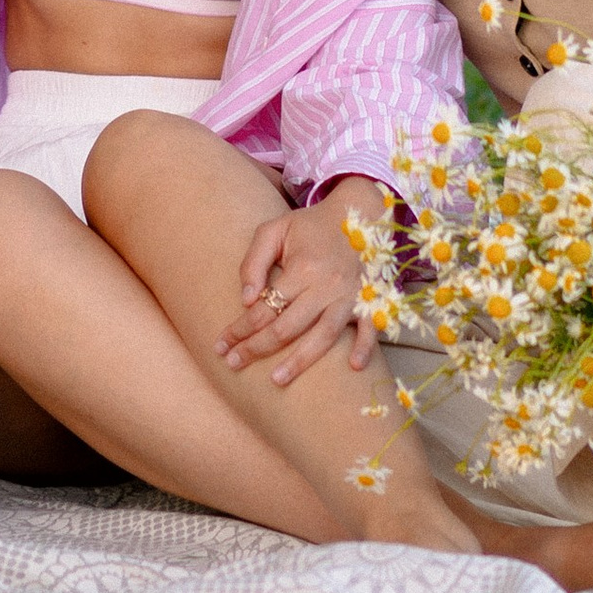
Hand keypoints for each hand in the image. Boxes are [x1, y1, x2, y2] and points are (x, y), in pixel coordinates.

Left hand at [219, 190, 378, 387]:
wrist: (357, 212)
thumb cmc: (309, 225)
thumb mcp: (274, 230)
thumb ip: (254, 262)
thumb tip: (246, 300)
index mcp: (302, 268)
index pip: (264, 307)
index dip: (240, 328)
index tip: (221, 345)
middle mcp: (326, 285)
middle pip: (288, 327)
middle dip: (257, 348)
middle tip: (233, 363)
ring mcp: (350, 296)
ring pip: (324, 336)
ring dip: (301, 361)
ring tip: (277, 380)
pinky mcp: (370, 301)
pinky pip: (371, 329)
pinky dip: (364, 347)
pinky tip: (353, 367)